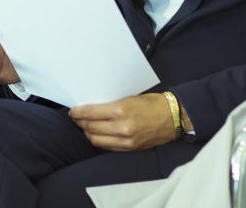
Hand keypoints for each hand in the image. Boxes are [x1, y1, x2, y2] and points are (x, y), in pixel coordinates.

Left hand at [68, 93, 192, 151]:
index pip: (90, 113)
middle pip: (90, 127)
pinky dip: (99, 140)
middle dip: (80, 122)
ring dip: (88, 133)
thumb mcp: (129, 98)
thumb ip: (111, 104)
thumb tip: (92, 107)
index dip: (78, 113)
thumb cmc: (152, 103)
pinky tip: (97, 134)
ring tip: (85, 126)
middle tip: (76, 118)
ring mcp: (126, 140)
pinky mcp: (130, 148)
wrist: (173, 117)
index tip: (73, 111)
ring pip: (96, 139)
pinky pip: (107, 146)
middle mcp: (122, 127)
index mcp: (121, 110)